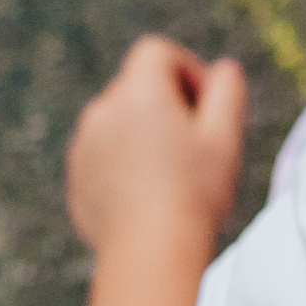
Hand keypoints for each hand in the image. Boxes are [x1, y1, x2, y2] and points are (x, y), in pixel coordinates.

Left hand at [67, 36, 249, 259]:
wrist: (149, 252)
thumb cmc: (194, 192)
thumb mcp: (225, 136)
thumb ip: (227, 90)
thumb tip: (224, 69)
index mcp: (138, 91)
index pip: (156, 53)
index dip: (186, 69)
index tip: (205, 106)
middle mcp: (102, 110)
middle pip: (136, 88)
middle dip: (166, 105)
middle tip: (195, 147)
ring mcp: (83, 146)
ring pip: (118, 125)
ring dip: (143, 137)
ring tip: (173, 177)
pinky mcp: (77, 180)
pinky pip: (103, 159)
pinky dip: (124, 167)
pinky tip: (150, 199)